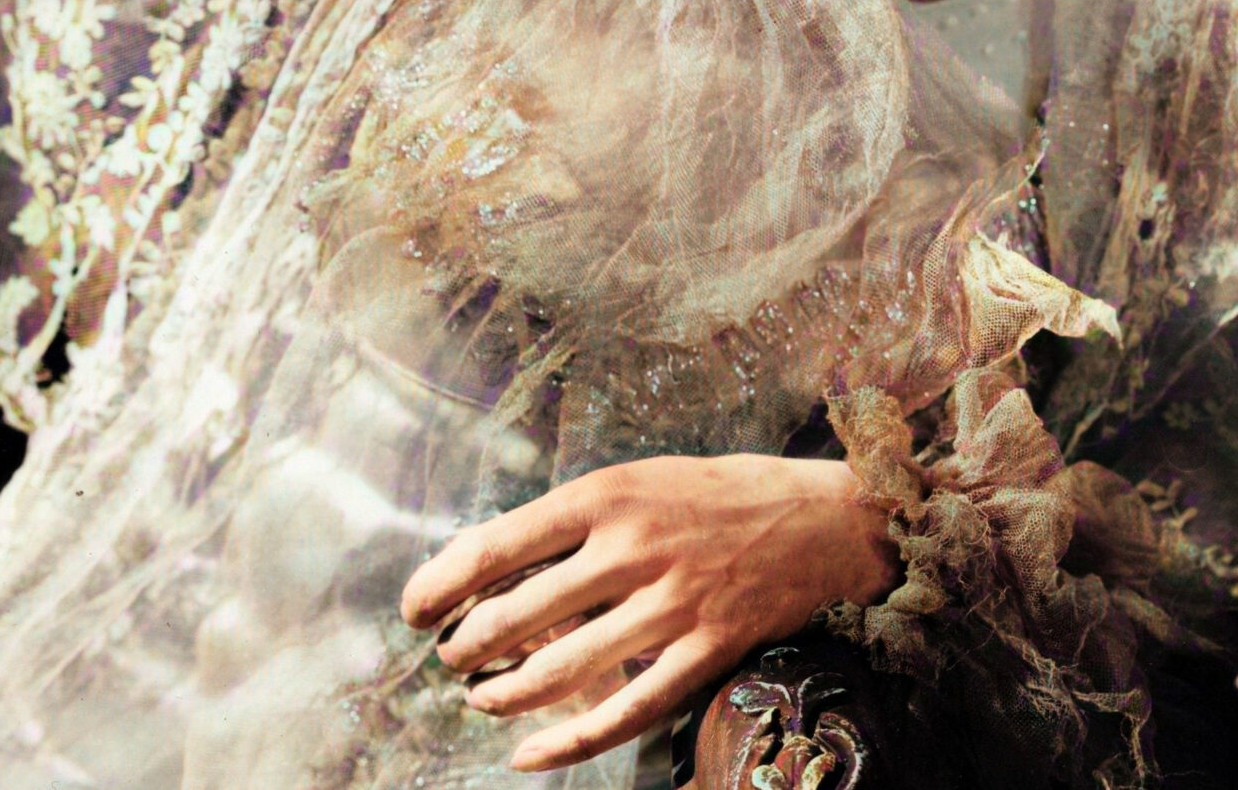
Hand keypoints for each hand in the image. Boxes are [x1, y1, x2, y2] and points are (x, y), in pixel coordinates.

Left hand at [400, 454, 901, 771]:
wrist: (822, 519)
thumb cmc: (719, 495)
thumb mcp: (639, 480)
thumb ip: (571, 520)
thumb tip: (484, 562)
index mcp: (609, 497)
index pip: (492, 547)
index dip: (437, 586)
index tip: (415, 609)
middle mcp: (634, 550)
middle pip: (514, 618)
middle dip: (465, 649)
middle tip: (454, 658)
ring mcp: (673, 605)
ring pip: (560, 672)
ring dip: (504, 694)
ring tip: (483, 697)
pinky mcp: (707, 650)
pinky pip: (626, 711)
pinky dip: (568, 743)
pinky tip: (529, 756)